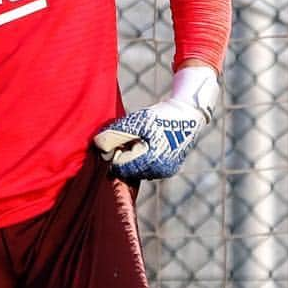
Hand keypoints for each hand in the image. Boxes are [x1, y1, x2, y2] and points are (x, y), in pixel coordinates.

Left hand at [94, 65, 219, 180]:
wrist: (189, 114)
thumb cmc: (161, 115)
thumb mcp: (136, 121)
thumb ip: (114, 134)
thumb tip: (98, 146)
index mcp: (152, 160)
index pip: (120, 167)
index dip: (113, 153)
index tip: (117, 139)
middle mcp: (160, 171)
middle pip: (128, 171)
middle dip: (123, 156)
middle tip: (129, 138)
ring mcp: (165, 172)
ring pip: (137, 171)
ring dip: (133, 158)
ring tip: (140, 140)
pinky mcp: (169, 170)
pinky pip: (147, 169)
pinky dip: (142, 159)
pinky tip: (147, 145)